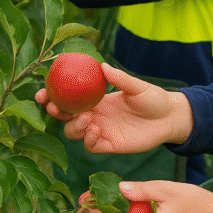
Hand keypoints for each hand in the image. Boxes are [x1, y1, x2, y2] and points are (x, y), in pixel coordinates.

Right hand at [34, 63, 193, 152]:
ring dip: (73, 126)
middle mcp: (94, 114)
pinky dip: (88, 139)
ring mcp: (100, 130)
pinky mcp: (109, 145)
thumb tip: (102, 66)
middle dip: (54, 111)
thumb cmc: (154, 98)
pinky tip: (96, 130)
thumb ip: (121, 79)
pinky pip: (90, 145)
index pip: (69, 97)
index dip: (53, 95)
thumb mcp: (138, 87)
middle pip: (65, 115)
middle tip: (53, 106)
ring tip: (86, 118)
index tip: (42, 91)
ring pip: (74, 132)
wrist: (170, 118)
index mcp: (97, 99)